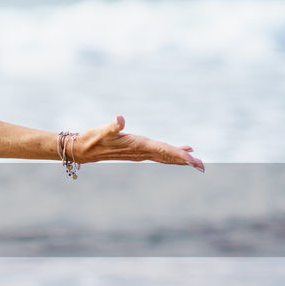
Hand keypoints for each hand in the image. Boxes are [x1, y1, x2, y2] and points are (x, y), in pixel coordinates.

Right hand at [72, 116, 203, 171]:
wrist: (82, 150)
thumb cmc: (92, 139)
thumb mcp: (102, 130)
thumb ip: (112, 126)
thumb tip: (120, 119)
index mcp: (137, 146)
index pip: (162, 150)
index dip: (178, 154)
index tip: (193, 159)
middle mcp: (141, 152)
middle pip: (168, 157)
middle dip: (185, 161)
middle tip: (202, 166)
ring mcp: (139, 153)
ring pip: (165, 157)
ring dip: (181, 159)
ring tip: (197, 161)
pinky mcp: (137, 151)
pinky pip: (160, 154)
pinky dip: (173, 154)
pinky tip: (182, 152)